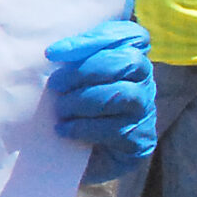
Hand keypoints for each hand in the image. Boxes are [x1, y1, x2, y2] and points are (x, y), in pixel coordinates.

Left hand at [45, 19, 154, 184]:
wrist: (79, 161)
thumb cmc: (71, 112)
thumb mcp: (69, 83)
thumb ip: (70, 63)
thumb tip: (51, 52)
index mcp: (128, 60)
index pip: (132, 35)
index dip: (97, 37)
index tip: (54, 52)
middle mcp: (144, 82)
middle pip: (128, 62)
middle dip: (85, 70)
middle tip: (55, 84)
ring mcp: (146, 111)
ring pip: (123, 95)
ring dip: (83, 101)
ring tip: (60, 110)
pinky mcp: (141, 140)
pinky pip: (116, 128)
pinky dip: (84, 127)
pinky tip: (65, 130)